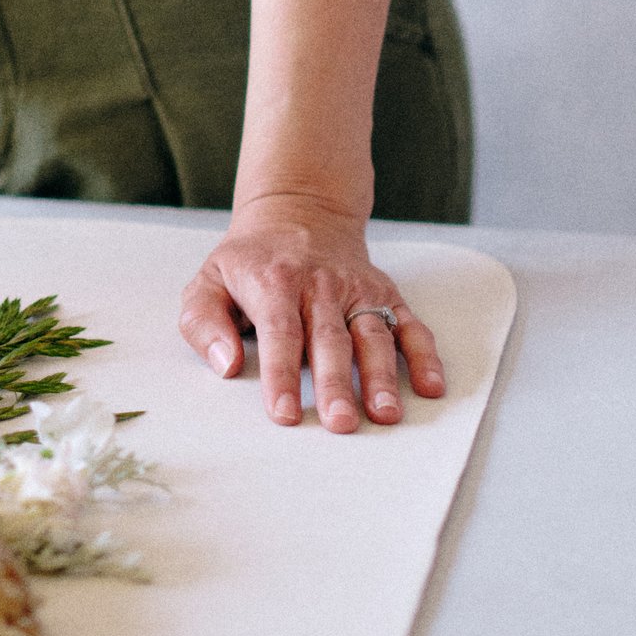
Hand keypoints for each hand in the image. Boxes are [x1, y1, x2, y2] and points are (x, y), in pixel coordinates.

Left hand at [179, 191, 446, 430]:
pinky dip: (424, 356)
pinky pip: (409, 325)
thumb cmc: (250, 262)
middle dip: (336, 383)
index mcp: (274, 281)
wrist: (299, 211)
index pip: (279, 331)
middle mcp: (321, 285)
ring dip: (381, 375)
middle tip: (340, 423)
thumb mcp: (209, 280)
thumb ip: (204, 322)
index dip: (282, 373)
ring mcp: (357, 290)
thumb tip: (226, 364)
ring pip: (372, 334)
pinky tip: (431, 387)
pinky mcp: (385, 295)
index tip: (283, 413)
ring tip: (386, 414)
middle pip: (329, 338)